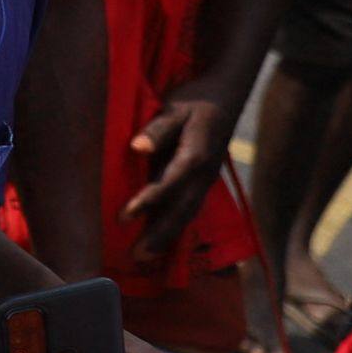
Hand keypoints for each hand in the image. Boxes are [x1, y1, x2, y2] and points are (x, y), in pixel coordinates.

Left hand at [122, 87, 237, 265]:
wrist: (228, 96)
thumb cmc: (196, 100)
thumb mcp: (176, 107)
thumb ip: (158, 128)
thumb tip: (138, 147)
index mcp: (195, 155)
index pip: (169, 183)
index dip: (147, 201)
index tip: (124, 216)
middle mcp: (204, 173)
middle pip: (182, 209)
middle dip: (160, 234)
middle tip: (137, 256)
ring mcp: (206, 179)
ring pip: (188, 214)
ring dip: (168, 237)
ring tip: (145, 256)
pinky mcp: (204, 181)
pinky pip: (190, 208)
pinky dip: (176, 226)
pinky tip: (161, 241)